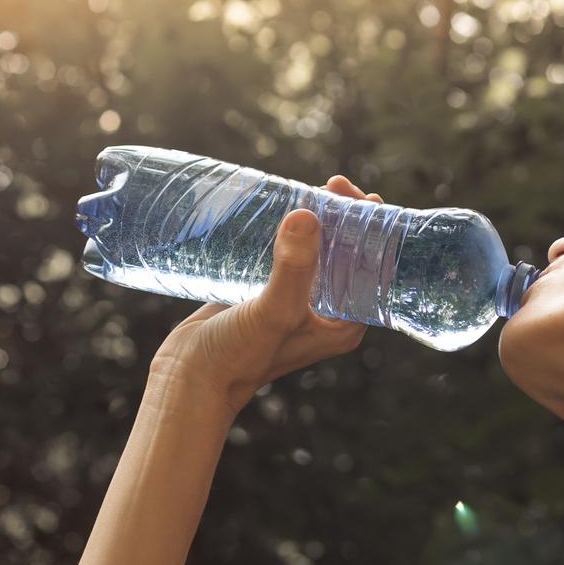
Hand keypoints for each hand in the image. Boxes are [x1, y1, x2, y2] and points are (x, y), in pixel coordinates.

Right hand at [149, 175, 383, 414]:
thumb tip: (308, 215)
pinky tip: (281, 207)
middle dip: (345, 219)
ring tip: (310, 188)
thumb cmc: (238, 357)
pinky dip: (287, 232)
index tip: (365, 198)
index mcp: (344, 322)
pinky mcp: (266, 292)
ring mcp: (295, 301)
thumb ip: (293, 268)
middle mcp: (326, 312)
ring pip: (316, 252)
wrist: (189, 380)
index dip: (374, 233)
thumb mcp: (273, 311)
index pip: (373, 269)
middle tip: (333, 184)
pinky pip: (286, 255)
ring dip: (317, 221)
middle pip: (347, 256)